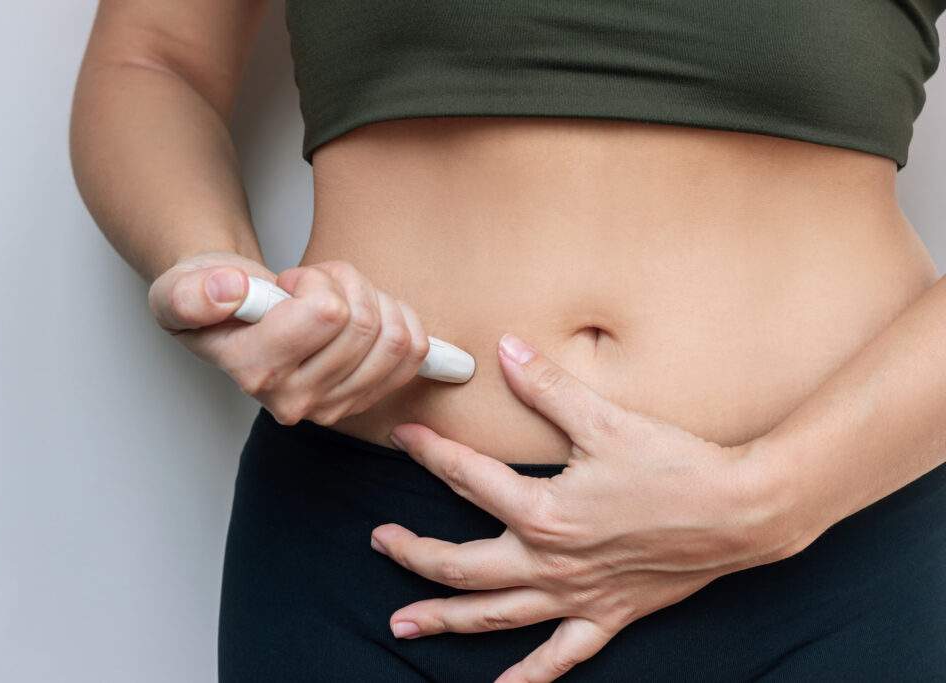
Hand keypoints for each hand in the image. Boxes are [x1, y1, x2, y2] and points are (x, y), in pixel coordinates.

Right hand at [148, 252, 429, 424]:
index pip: (327, 313)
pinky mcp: (363, 399)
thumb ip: (191, 296)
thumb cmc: (210, 300)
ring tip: (336, 297)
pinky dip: (401, 319)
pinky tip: (368, 313)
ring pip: (395, 338)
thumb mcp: (178, 292)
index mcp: (256, 372)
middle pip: (364, 323)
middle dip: (345, 283)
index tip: (288, 283)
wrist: (228, 316)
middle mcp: (296, 400)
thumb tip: (228, 290)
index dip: (315, 281)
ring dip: (373, 299)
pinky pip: (414, 354)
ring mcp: (333, 406)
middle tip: (314, 283)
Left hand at [370, 333, 810, 681]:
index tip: (402, 436)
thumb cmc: (675, 465)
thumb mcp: (605, 420)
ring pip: (494, 616)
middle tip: (380, 541)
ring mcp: (574, 596)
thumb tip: (505, 349)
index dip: (428, 453)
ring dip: (444, 618)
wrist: (741, 512)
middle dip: (413, 552)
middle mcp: (549, 562)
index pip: (466, 478)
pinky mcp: (605, 616)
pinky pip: (559, 657)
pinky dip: (527, 675)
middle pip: (460, 564)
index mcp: (542, 512)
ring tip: (402, 624)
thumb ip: (547, 386)